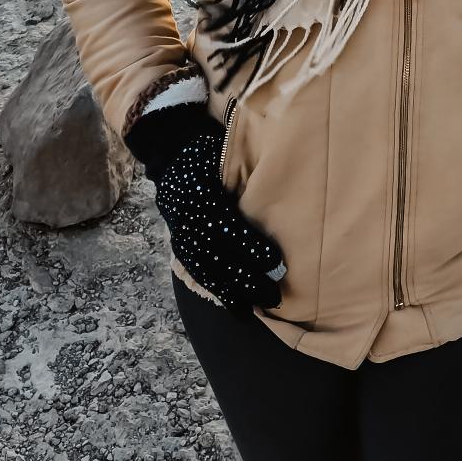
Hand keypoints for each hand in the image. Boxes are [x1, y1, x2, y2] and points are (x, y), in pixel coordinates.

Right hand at [125, 102, 286, 313]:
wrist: (172, 150)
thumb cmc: (213, 149)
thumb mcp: (229, 152)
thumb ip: (250, 173)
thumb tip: (289, 187)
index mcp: (202, 192)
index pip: (229, 227)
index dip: (252, 248)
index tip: (278, 264)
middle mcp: (188, 217)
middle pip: (217, 256)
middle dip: (246, 279)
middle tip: (274, 295)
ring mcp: (180, 233)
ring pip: (206, 270)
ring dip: (231, 293)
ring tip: (254, 311)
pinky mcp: (179, 243)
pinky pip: (197, 272)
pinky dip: (216, 290)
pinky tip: (234, 306)